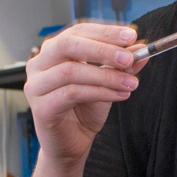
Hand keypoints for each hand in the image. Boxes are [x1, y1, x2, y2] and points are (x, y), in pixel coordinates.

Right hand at [23, 23, 145, 165]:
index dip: (104, 32)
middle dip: (102, 49)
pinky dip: (99, 92)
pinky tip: (119, 95)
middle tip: (129, 58)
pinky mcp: (41, 107)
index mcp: (53, 52)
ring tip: (130, 83)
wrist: (71, 145)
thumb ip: (120, 65)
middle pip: (68, 45)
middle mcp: (39, 65)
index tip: (131, 36)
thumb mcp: (107, 82)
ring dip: (106, 75)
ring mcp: (36, 86)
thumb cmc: (83, 111)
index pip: (78, 31)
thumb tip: (141, 49)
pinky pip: (72, 93)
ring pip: (71, 71)